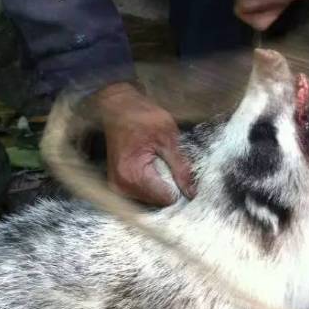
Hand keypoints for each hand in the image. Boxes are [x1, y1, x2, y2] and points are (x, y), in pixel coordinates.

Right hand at [95, 82, 194, 206]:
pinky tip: (152, 166)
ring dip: (159, 184)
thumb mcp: (168, 138)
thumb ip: (181, 168)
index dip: (179, 187)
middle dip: (168, 185)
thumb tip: (191, 192)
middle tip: (169, 162)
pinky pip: (141, 192)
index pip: (166, 198)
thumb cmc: (141, 116)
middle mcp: (121, 186)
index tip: (181, 171)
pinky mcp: (118, 183)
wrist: (117, 107)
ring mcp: (117, 186)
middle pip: (157, 201)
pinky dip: (151, 182)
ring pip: (150, 198)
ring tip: (158, 160)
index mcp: (133, 175)